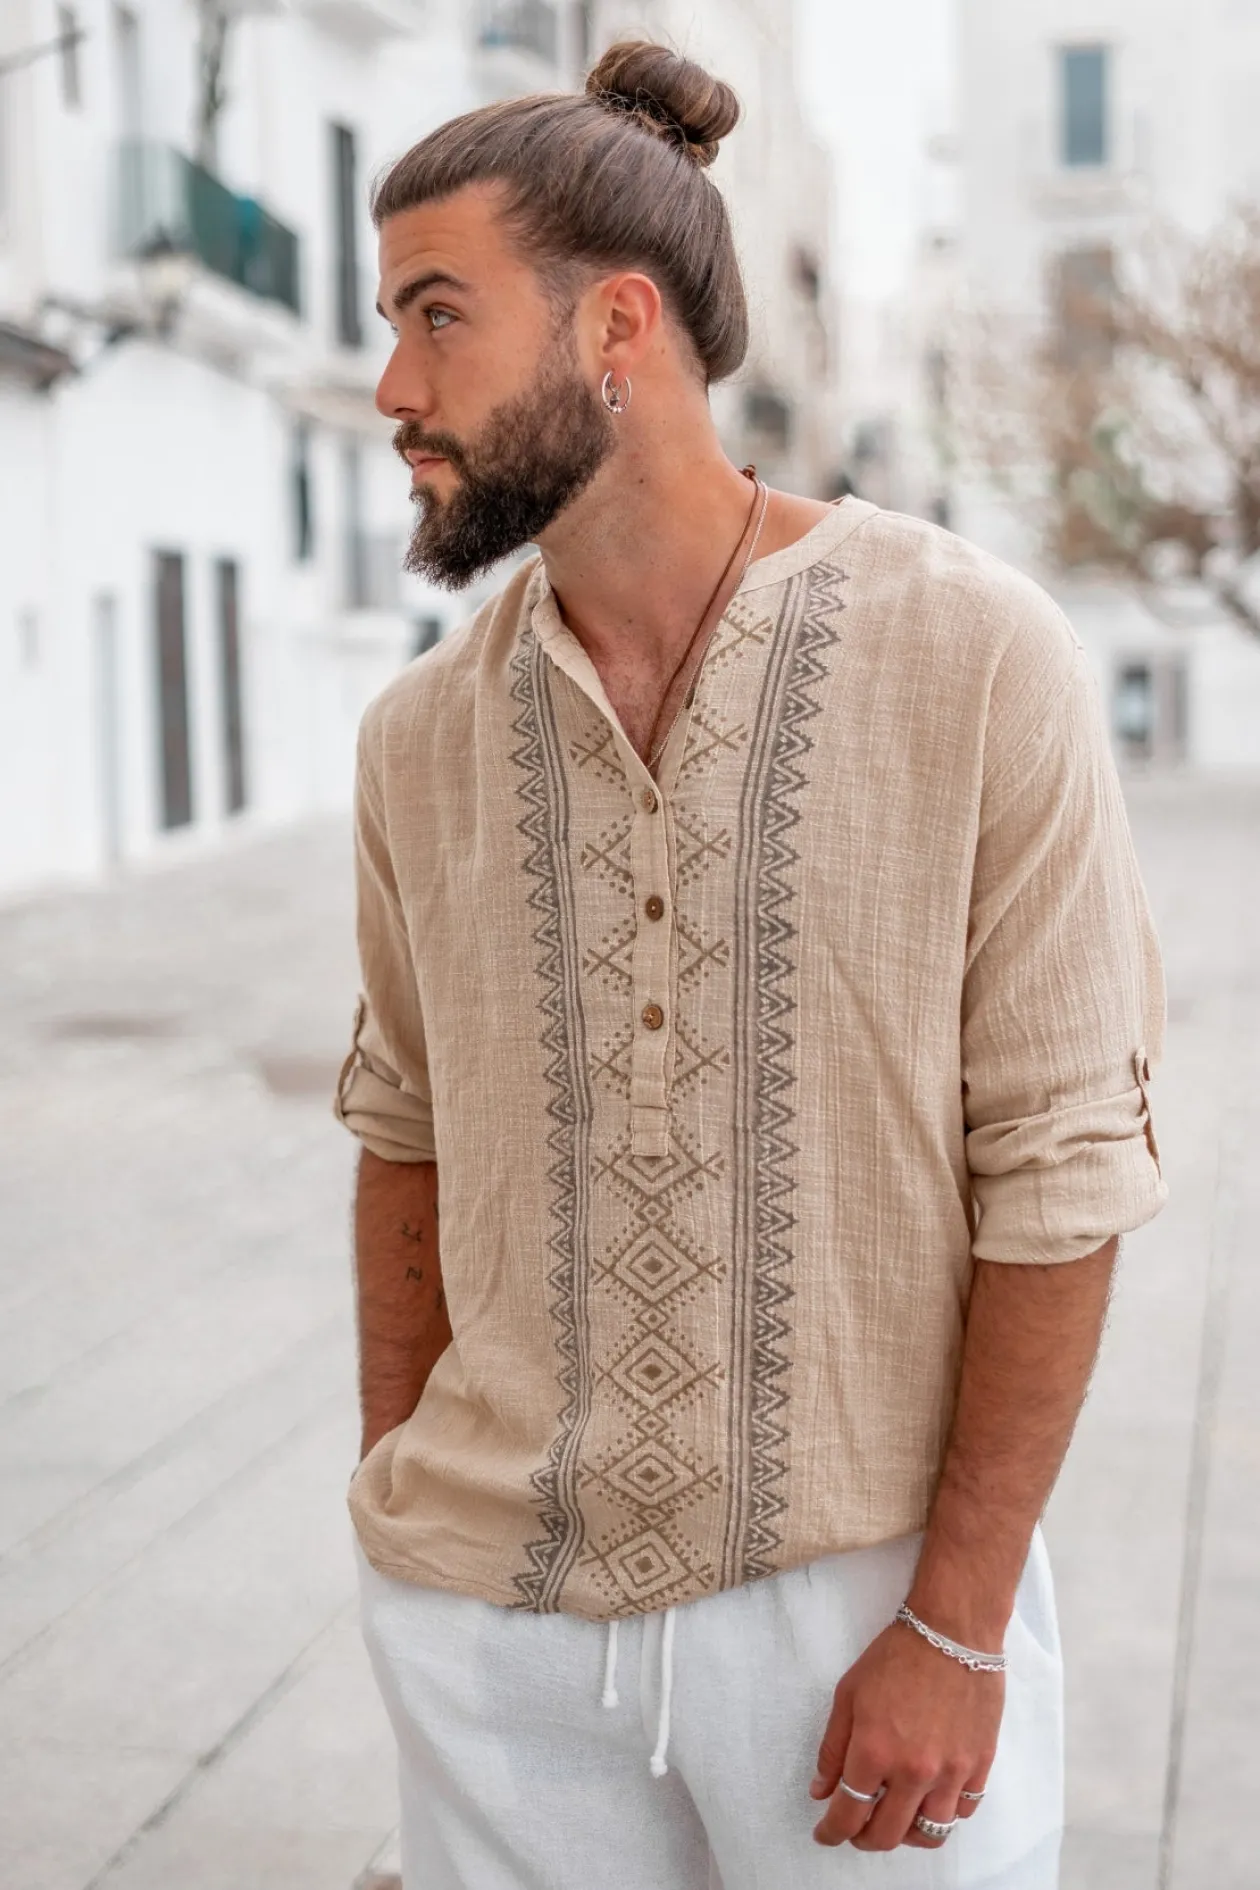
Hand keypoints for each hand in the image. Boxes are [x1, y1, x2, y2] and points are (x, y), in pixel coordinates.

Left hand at [808, 1620, 1002, 1850]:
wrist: (952, 1631)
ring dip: (906, 1835)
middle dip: (864, 1839)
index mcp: (875, 1752)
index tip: (825, 1834)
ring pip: (930, 1834)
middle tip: (855, 1829)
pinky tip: (929, 1798)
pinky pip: (963, 1812)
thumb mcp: (849, 1694)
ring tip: (894, 1818)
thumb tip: (821, 1792)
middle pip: (887, 1835)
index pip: (848, 1815)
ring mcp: (951, 1772)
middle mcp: (914, 1772)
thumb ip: (833, 1748)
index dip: (832, 1832)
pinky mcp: (980, 1765)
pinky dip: (943, 1814)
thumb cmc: (895, 1656)